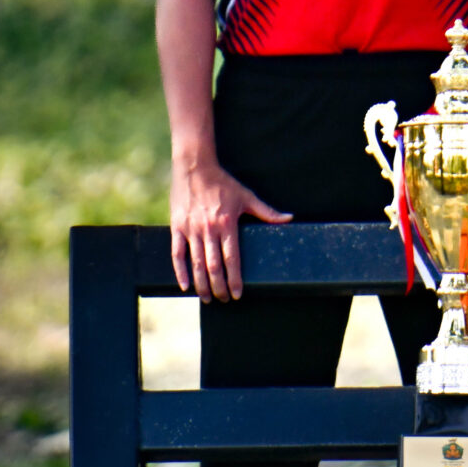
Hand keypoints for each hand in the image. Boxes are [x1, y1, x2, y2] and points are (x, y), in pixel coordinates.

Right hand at [169, 157, 290, 300]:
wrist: (194, 167)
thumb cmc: (223, 182)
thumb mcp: (247, 196)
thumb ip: (267, 212)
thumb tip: (289, 219)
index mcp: (227, 223)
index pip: (232, 258)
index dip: (235, 279)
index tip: (238, 293)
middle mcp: (208, 229)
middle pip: (214, 266)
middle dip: (219, 286)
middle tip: (224, 300)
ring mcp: (191, 229)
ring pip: (196, 263)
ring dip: (202, 284)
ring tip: (207, 298)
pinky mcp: (177, 227)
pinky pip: (177, 253)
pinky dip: (180, 271)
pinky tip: (185, 285)